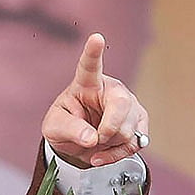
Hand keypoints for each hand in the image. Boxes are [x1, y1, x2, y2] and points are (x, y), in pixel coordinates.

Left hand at [42, 32, 148, 167]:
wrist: (77, 144)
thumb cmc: (64, 127)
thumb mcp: (54, 128)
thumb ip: (70, 129)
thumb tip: (91, 138)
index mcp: (87, 83)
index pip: (90, 66)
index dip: (93, 52)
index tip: (96, 38)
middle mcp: (112, 90)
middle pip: (121, 105)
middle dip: (108, 129)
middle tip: (93, 140)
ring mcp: (129, 106)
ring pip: (129, 129)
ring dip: (109, 145)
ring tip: (93, 145)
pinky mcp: (139, 123)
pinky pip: (134, 144)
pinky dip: (116, 155)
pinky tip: (102, 156)